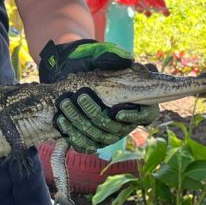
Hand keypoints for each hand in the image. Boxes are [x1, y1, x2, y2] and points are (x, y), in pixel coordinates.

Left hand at [39, 39, 158, 152]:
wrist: (74, 81)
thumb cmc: (96, 69)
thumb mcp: (104, 59)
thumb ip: (117, 60)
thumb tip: (131, 62)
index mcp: (138, 106)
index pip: (144, 116)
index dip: (133, 117)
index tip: (117, 112)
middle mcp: (125, 124)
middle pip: (113, 127)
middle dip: (94, 112)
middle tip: (80, 97)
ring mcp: (109, 135)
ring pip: (96, 136)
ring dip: (79, 120)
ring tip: (65, 104)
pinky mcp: (92, 142)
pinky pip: (84, 144)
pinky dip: (72, 134)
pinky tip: (61, 119)